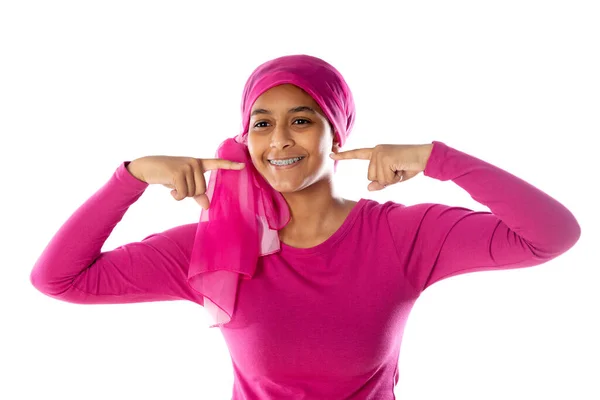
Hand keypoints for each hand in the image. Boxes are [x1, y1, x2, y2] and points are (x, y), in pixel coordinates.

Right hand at [126, 156, 244, 208]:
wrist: (148, 167)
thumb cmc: (167, 176)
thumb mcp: (184, 184)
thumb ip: (196, 194)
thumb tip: (207, 206)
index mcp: (198, 163)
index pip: (217, 163)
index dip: (230, 165)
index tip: (244, 166)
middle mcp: (195, 163)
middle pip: (202, 189)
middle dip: (190, 193)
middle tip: (178, 186)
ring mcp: (187, 166)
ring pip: (193, 192)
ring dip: (181, 194)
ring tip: (173, 184)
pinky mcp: (179, 172)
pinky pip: (184, 193)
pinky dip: (177, 195)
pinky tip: (170, 188)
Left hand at [329, 143, 432, 190]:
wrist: (425, 157)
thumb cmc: (410, 166)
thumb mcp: (393, 178)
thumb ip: (380, 183)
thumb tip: (368, 188)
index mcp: (376, 152)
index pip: (357, 154)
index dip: (343, 155)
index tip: (331, 154)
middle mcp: (376, 150)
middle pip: (370, 176)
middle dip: (385, 179)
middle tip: (398, 170)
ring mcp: (380, 153)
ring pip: (377, 178)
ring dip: (391, 179)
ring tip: (401, 169)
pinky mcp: (385, 157)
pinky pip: (385, 178)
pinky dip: (395, 178)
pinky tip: (402, 169)